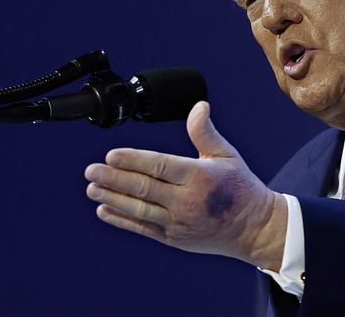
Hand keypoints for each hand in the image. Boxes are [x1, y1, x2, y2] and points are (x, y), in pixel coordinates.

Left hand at [84, 101, 286, 269]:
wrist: (253, 228)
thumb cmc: (239, 187)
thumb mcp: (226, 155)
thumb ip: (205, 132)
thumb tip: (198, 106)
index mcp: (199, 176)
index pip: (159, 165)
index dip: (133, 160)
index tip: (111, 155)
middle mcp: (187, 201)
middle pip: (144, 188)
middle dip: (114, 179)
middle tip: (91, 171)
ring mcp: (179, 222)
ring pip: (139, 209)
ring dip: (113, 199)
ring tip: (92, 188)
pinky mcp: (174, 238)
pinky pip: (143, 228)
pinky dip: (122, 220)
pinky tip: (105, 210)